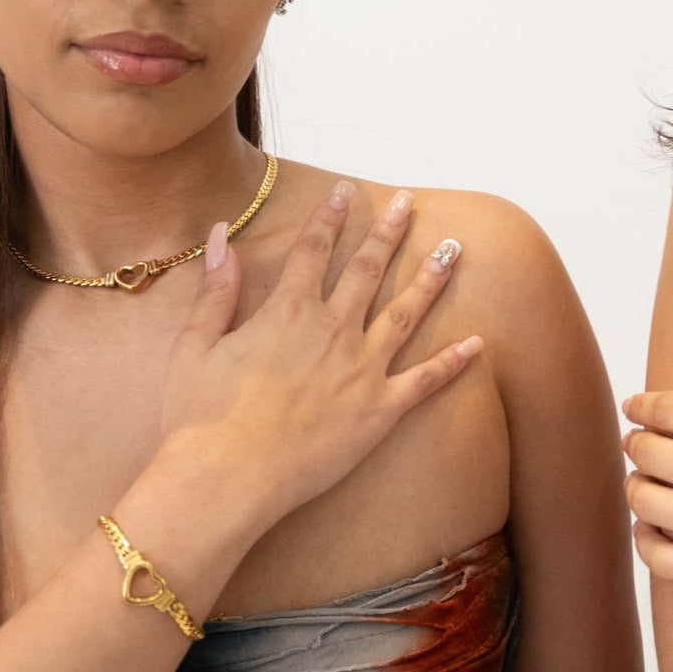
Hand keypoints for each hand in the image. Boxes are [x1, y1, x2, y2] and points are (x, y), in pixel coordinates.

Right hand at [157, 181, 480, 529]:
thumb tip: (222, 234)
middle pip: (367, 269)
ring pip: (405, 313)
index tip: (346, 190)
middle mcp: (332, 332)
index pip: (314, 250)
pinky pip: (424, 381)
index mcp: (288, 313)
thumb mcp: (194, 344)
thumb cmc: (199, 418)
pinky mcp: (378, 412)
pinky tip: (478, 343)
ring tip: (453, 248)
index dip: (330, 216)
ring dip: (431, 278)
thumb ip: (215, 288)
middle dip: (389, 231)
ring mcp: (361, 371)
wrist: (224, 481)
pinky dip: (453, 362)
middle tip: (408, 202)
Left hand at [622, 330, 672, 623]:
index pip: (664, 409)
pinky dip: (645, 539)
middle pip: (646, 452)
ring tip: (645, 483)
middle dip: (637, 442)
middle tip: (640, 443)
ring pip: (644, 500)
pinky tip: (654, 529)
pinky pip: (659, 557)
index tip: (635, 407)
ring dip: (636, 486)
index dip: (641, 405)